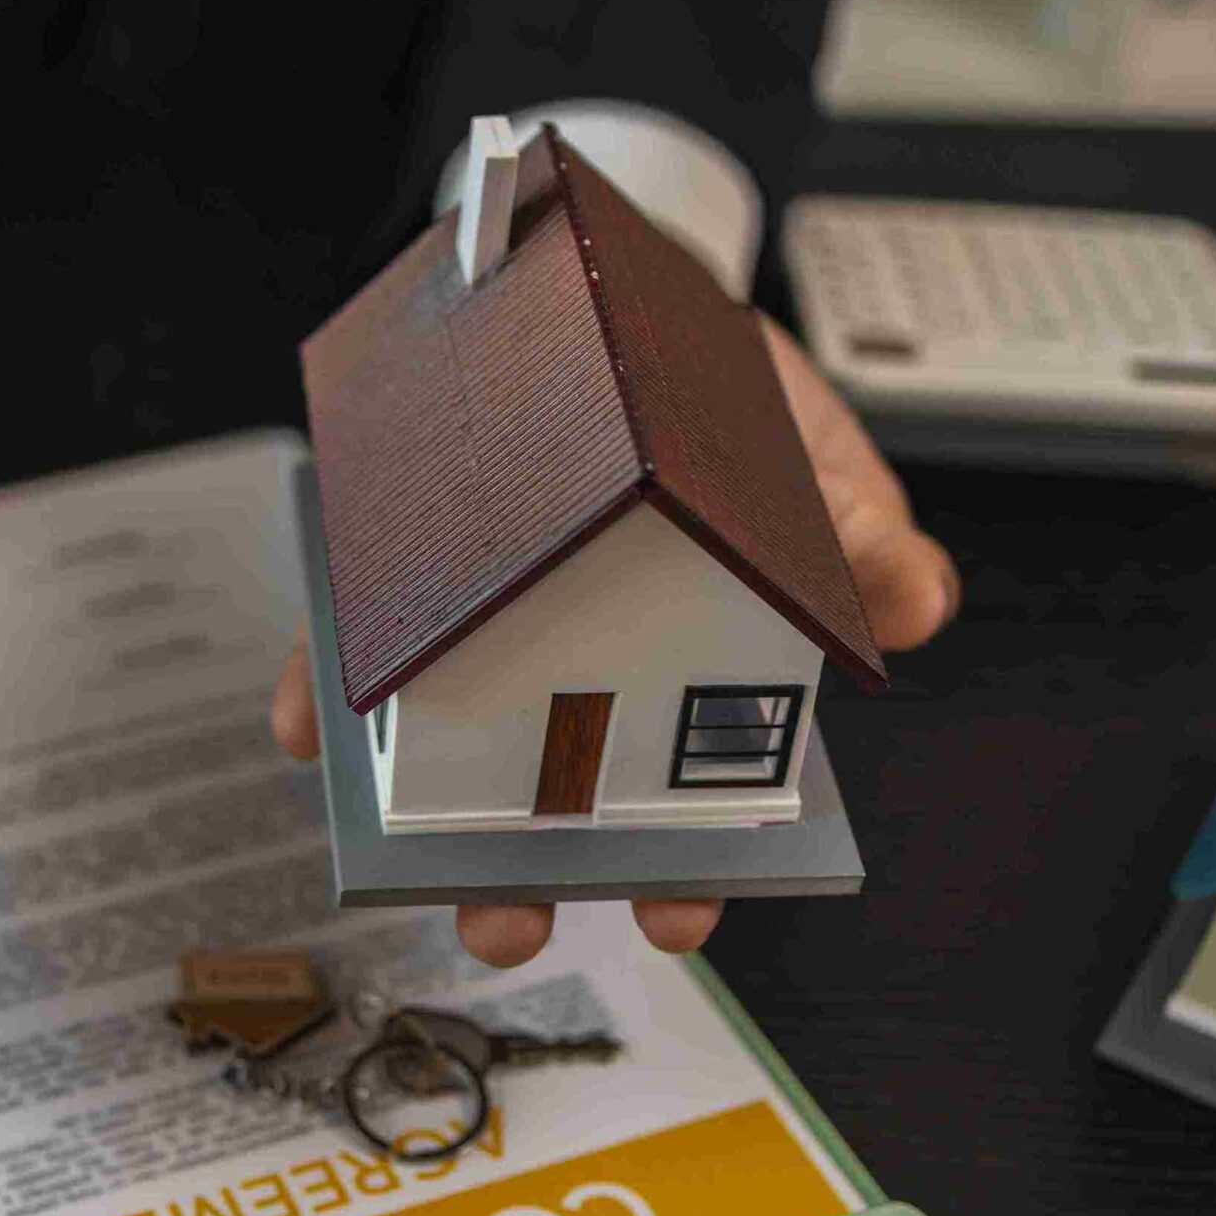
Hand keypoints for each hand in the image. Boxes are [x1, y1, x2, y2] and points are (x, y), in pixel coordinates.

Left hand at [269, 314, 957, 967]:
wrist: (621, 290)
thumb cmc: (719, 408)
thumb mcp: (812, 458)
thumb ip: (859, 535)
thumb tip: (908, 600)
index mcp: (686, 679)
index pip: (687, 808)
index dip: (682, 878)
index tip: (676, 917)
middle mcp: (574, 678)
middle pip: (549, 810)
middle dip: (522, 884)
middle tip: (508, 925)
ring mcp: (477, 637)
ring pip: (438, 751)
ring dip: (412, 812)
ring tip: (398, 849)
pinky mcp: (395, 586)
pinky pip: (346, 651)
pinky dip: (321, 692)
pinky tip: (308, 721)